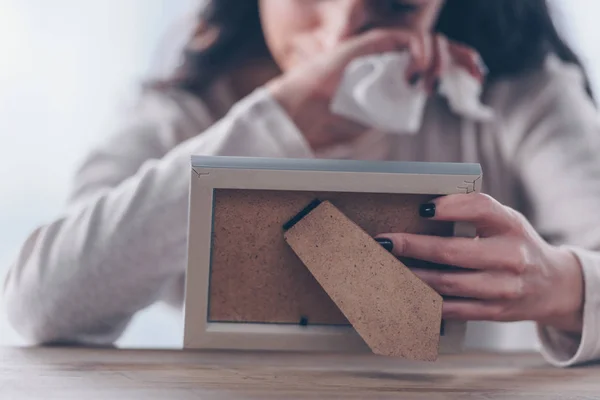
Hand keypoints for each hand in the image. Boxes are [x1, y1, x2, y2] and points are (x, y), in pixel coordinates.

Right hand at [267, 30, 483, 150]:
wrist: (301, 118)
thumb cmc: (330, 124)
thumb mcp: (374, 119)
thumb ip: (395, 106)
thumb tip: (417, 102)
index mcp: (391, 73)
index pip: (431, 59)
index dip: (456, 62)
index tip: (477, 76)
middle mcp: (388, 57)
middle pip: (436, 44)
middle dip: (460, 56)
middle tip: (475, 73)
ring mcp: (379, 48)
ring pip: (426, 39)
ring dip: (439, 60)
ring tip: (427, 84)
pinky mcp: (369, 43)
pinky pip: (407, 38)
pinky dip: (420, 54)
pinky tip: (415, 76)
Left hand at [376, 193, 584, 333]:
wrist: (553, 285)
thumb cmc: (516, 244)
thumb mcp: (506, 222)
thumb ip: (473, 214)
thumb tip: (420, 211)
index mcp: (511, 226)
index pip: (480, 208)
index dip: (450, 207)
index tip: (421, 208)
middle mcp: (510, 257)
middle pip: (454, 252)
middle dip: (413, 246)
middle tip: (384, 242)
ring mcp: (503, 288)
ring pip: (448, 283)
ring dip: (412, 276)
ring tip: (386, 268)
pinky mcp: (495, 311)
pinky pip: (453, 308)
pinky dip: (426, 301)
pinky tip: (405, 292)